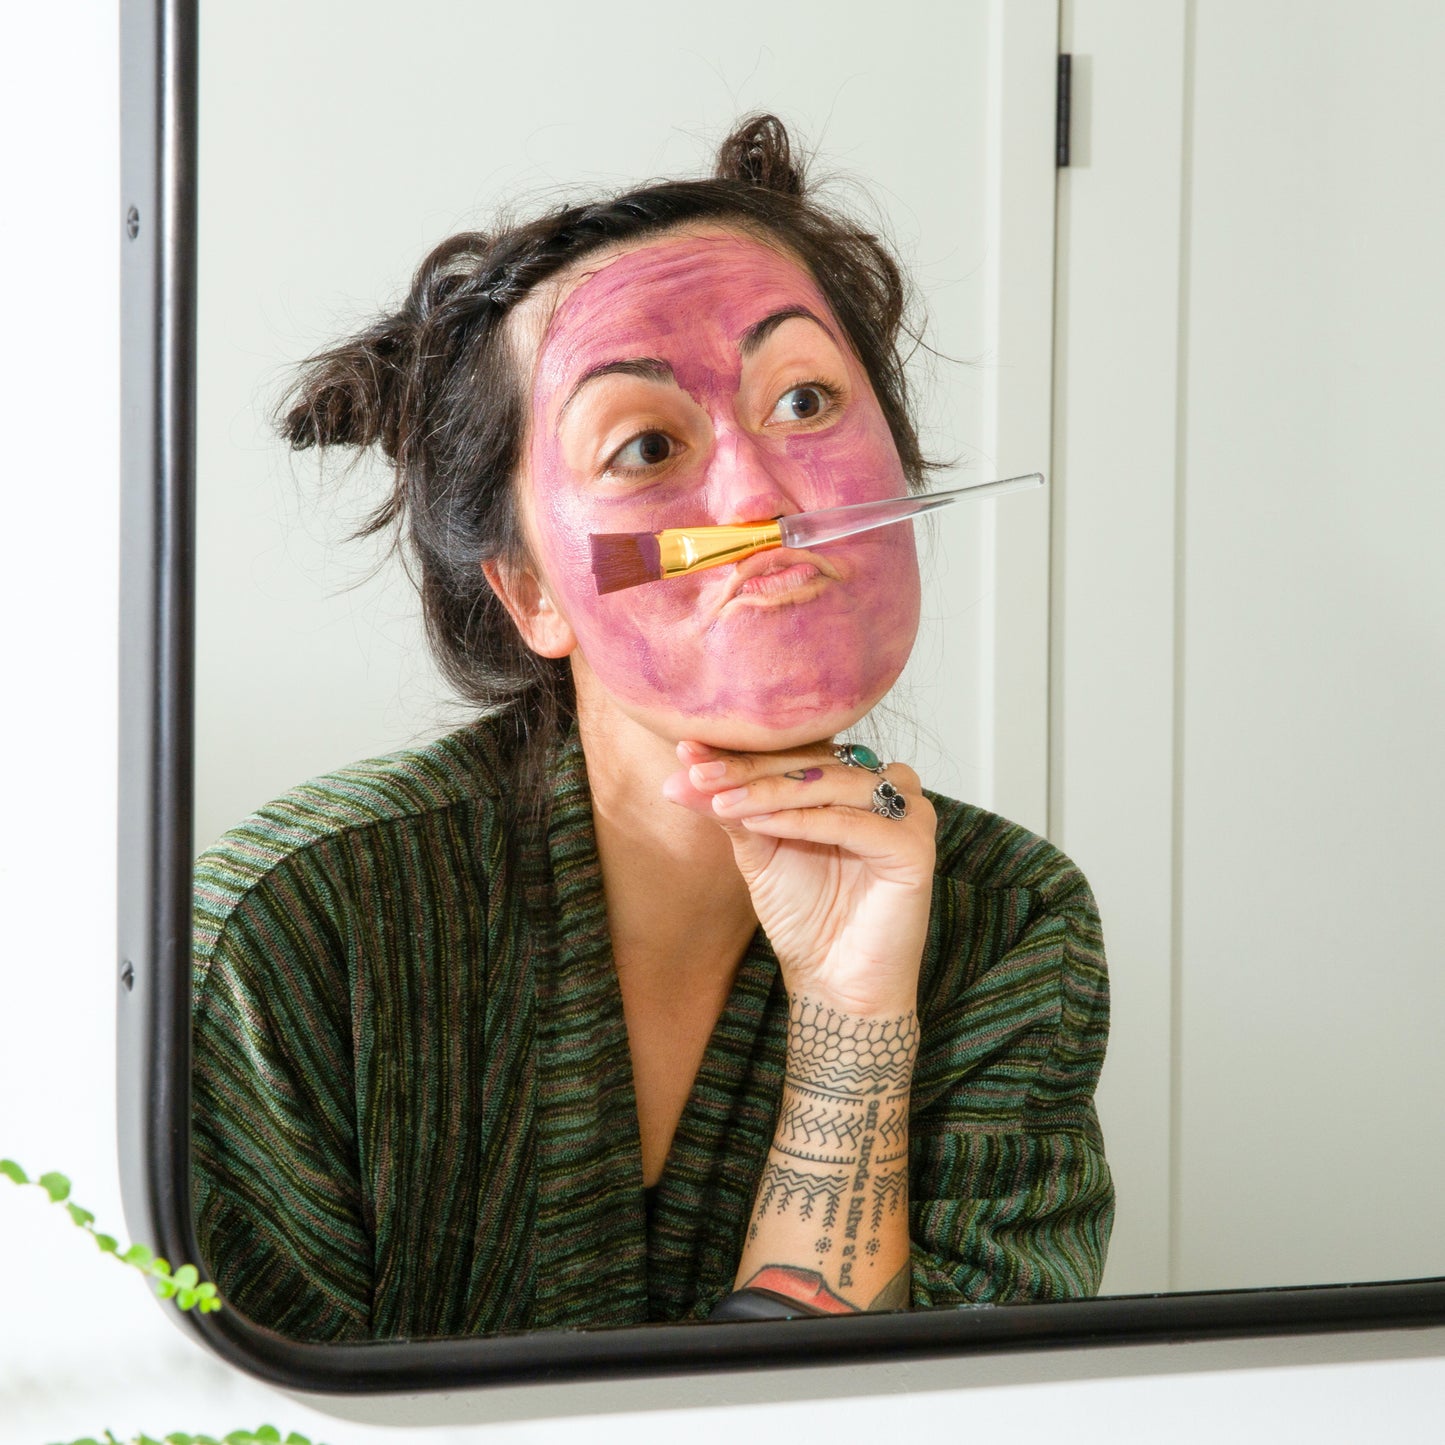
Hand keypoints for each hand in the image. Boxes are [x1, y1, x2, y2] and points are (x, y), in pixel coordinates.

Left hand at [662, 740, 935, 1016]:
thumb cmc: (804, 916)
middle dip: (750, 769)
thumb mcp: (757, 851)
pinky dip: (804, 820)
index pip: (797, 753)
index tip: (685, 751)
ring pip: (834, 784)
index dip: (741, 753)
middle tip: (697, 773)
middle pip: (815, 763)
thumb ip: (728, 810)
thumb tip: (678, 776)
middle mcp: (887, 789)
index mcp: (854, 781)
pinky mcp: (914, 849)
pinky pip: (854, 823)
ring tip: (721, 800)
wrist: (834, 983)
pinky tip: (759, 824)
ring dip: (772, 791)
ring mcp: (908, 816)